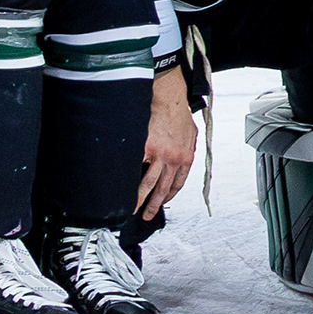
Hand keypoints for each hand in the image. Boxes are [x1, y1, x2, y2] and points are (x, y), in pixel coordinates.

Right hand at [136, 65, 196, 220]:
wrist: (170, 97)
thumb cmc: (179, 113)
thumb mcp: (191, 134)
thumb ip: (187, 149)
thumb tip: (183, 159)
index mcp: (186, 158)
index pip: (177, 184)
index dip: (169, 196)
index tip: (162, 204)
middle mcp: (174, 159)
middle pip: (162, 189)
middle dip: (153, 205)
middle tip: (145, 215)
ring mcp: (159, 154)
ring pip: (147, 183)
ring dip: (139, 198)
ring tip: (131, 208)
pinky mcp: (145, 147)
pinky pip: (134, 166)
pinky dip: (127, 178)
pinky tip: (121, 185)